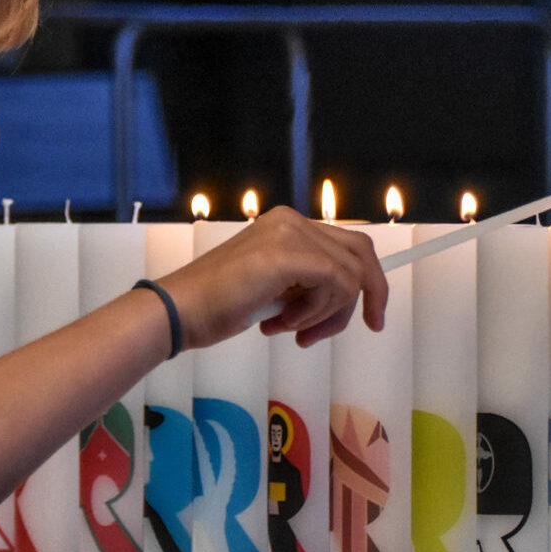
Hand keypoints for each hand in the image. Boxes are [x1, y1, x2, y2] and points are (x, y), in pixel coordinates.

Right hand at [157, 206, 387, 349]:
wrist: (178, 312)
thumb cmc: (216, 306)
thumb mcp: (275, 290)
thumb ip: (306, 283)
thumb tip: (346, 297)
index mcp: (286, 225)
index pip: (349, 247)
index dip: (368, 284)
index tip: (371, 320)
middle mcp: (291, 220)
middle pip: (360, 255)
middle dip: (364, 298)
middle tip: (355, 329)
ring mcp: (289, 233)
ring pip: (349, 275)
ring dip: (328, 315)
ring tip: (291, 330)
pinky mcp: (288, 254)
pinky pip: (335, 284)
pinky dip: (318, 313)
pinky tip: (284, 324)